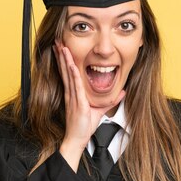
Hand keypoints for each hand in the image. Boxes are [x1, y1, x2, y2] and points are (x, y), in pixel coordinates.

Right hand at [53, 42, 124, 170]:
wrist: (76, 139)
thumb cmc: (84, 126)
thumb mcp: (100, 110)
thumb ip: (110, 100)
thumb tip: (121, 93)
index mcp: (74, 93)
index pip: (69, 73)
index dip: (66, 60)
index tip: (63, 49)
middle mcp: (71, 93)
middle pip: (65, 70)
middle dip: (62, 55)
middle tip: (58, 42)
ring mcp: (73, 97)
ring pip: (68, 74)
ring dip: (65, 60)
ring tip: (62, 48)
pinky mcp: (77, 102)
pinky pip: (75, 85)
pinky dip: (73, 74)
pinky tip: (71, 65)